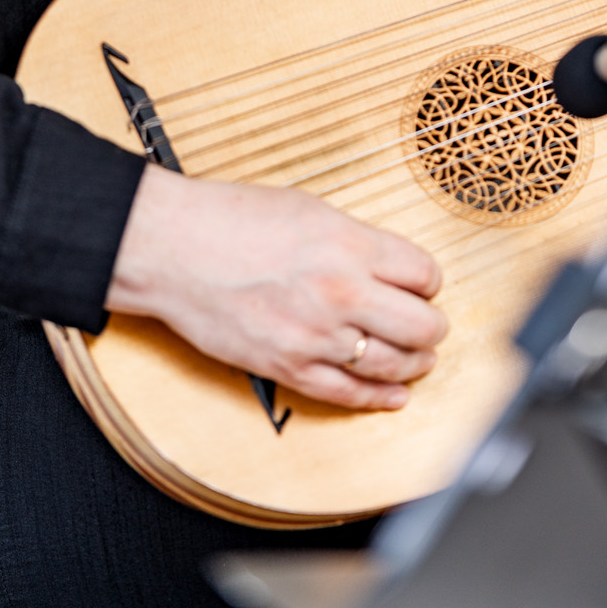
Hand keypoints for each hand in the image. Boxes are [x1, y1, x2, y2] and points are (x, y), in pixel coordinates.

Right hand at [106, 165, 445, 409]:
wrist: (174, 248)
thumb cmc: (229, 219)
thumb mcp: (308, 209)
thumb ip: (354, 239)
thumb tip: (386, 263)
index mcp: (349, 244)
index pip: (423, 274)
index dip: (428, 282)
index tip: (423, 286)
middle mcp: (341, 291)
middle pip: (421, 325)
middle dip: (432, 327)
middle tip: (430, 325)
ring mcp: (316, 335)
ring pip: (393, 364)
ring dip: (415, 364)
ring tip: (419, 359)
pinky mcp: (289, 367)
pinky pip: (349, 393)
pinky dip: (379, 399)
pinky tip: (394, 396)